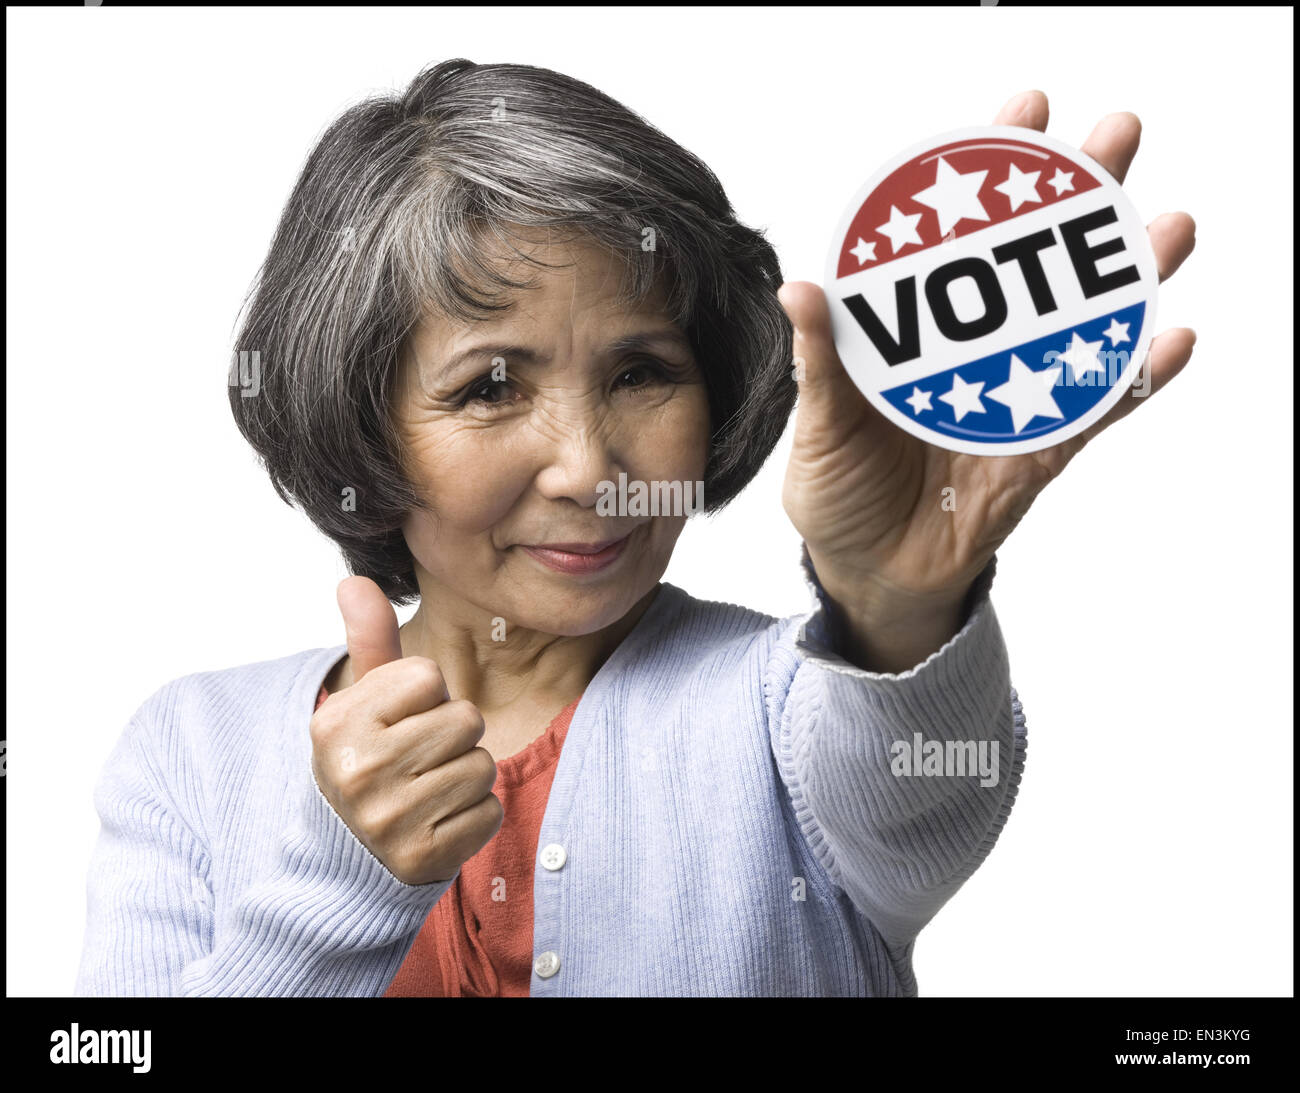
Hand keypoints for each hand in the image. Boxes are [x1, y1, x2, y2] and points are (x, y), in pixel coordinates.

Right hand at [309, 576, 502, 885]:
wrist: (349, 855)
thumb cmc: (369, 760)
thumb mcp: (363, 701)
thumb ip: (368, 639)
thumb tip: (354, 580)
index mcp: (337, 724)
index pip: (430, 676)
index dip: (427, 695)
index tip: (401, 721)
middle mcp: (357, 772)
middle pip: (465, 719)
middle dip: (454, 735)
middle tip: (420, 759)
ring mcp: (388, 820)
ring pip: (482, 766)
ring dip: (467, 776)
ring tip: (429, 790)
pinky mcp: (422, 858)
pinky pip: (489, 812)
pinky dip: (474, 817)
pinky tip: (439, 823)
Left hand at [779, 89, 1196, 626]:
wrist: (868, 573)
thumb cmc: (840, 491)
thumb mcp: (820, 426)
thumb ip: (820, 364)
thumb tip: (800, 289)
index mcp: (918, 335)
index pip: (962, 241)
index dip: (994, 176)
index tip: (1025, 111)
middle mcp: (974, 354)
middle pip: (1038, 267)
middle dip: (1078, 201)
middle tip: (1116, 138)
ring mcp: (1014, 398)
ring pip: (1081, 327)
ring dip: (1127, 279)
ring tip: (1166, 230)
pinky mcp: (1039, 454)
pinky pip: (1093, 412)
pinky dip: (1132, 379)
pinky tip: (1170, 339)